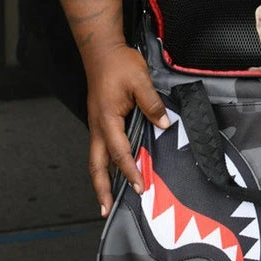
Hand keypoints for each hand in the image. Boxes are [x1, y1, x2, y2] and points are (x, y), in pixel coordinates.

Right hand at [85, 44, 170, 216]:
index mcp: (107, 119)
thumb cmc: (119, 64)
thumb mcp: (140, 81)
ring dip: (101, 178)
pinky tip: (114, 169)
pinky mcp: (100, 120)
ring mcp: (97, 123)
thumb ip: (152, 105)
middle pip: (96, 164)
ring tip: (106, 198)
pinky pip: (101, 147)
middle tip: (105, 210)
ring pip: (96, 158)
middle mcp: (98, 126)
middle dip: (100, 188)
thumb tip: (164, 124)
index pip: (119, 152)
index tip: (140, 186)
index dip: (130, 170)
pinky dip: (106, 162)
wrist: (102, 50)